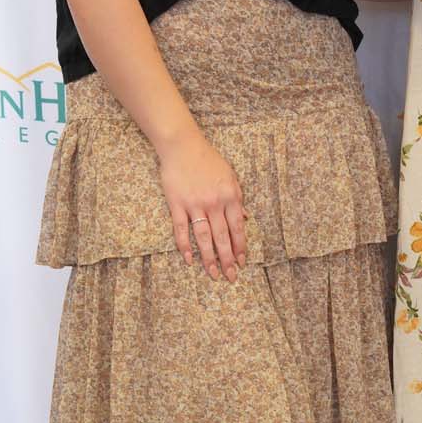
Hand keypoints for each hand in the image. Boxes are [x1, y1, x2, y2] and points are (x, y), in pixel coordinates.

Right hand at [159, 131, 246, 281]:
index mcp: (230, 196)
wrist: (183, 146)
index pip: (237, 228)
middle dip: (228, 259)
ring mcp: (195, 204)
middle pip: (223, 237)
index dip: (241, 247)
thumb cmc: (208, 160)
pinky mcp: (177, 204)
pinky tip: (190, 260)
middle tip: (231, 277)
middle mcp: (215, 203)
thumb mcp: (230, 176)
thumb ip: (237, 198)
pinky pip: (182, 230)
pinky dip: (185, 246)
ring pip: (204, 237)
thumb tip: (244, 218)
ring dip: (209, 258)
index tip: (243, 262)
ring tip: (213, 274)